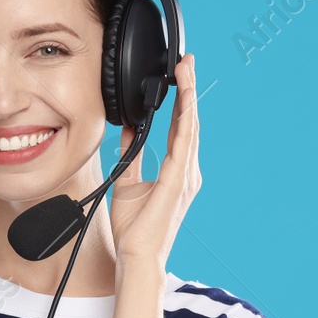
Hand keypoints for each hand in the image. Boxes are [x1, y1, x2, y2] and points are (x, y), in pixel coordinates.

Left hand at [106, 53, 200, 271]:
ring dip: (189, 96)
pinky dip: (185, 118)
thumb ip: (131, 156)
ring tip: (186, 70)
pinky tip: (184, 100)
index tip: (178, 77)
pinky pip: (184, 142)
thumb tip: (128, 132)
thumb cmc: (135, 230)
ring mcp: (186, 176)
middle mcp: (187, 171)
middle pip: (189, 121)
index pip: (179, 128)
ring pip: (190, 126)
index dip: (180, 101)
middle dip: (188, 89)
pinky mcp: (179, 180)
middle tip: (186, 62)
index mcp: (176, 172)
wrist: (136, 256)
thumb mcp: (128, 183)